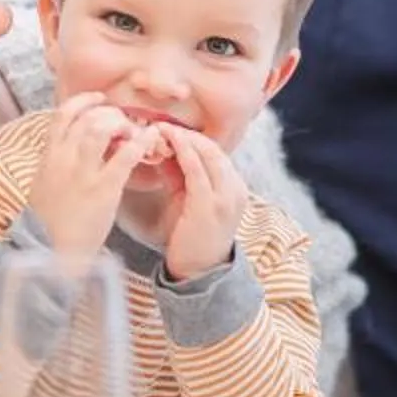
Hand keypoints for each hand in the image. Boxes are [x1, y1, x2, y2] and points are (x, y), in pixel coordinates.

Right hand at [27, 92, 156, 254]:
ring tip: (133, 134)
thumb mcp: (44, 184)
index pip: (63, 114)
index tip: (99, 100)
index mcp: (48, 156)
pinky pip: (125, 156)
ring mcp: (83, 173)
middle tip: (124, 124)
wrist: (50, 252)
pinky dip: (140, 143)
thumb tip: (75, 145)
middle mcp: (63, 159)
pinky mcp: (103, 189)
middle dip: (110, 115)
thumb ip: (58, 162)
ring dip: (123, 126)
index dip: (84, 102)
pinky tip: (150, 141)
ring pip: (103, 128)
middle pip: (88, 118)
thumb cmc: (50, 222)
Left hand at [157, 126, 248, 281]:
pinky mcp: (209, 205)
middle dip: (188, 134)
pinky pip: (196, 170)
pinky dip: (182, 152)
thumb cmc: (192, 237)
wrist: (199, 272)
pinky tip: (167, 143)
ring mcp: (225, 197)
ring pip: (207, 155)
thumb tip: (163, 151)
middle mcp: (235, 189)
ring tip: (161, 129)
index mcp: (234, 187)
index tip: (170, 130)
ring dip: (183, 139)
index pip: (216, 153)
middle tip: (162, 124)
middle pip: (213, 150)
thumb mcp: (189, 201)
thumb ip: (180, 177)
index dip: (193, 139)